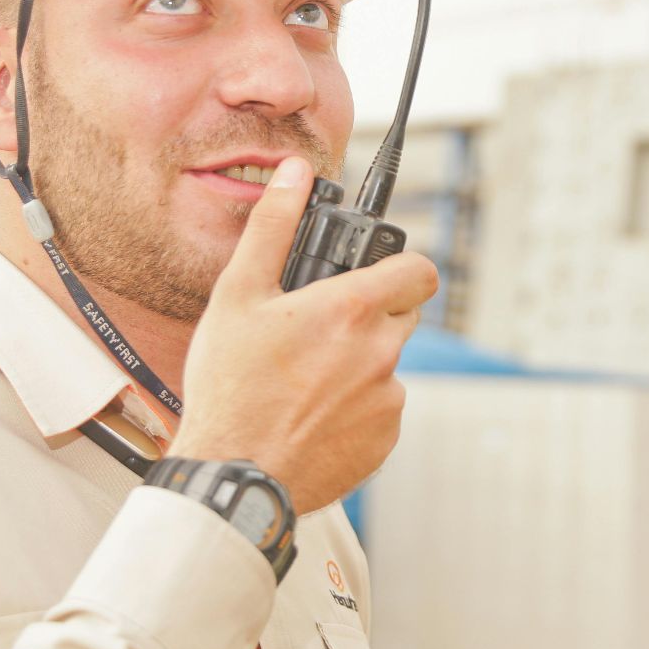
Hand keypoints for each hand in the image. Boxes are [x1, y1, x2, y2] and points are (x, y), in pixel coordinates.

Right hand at [173, 157, 437, 511]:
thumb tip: (293, 175)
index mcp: (354, 309)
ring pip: (388, 365)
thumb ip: (274, 228)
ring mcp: (388, 399)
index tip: (376, 275)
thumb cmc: (229, 386)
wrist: (232, 473)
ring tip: (304, 379)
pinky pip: (381, 408)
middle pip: (402, 315)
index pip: (419, 270)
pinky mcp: (384, 440)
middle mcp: (383, 352)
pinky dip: (356, 408)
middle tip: (321, 329)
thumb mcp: (238, 295)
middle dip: (372, 315)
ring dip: (360, 364)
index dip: (400, 267)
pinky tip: (312, 414)